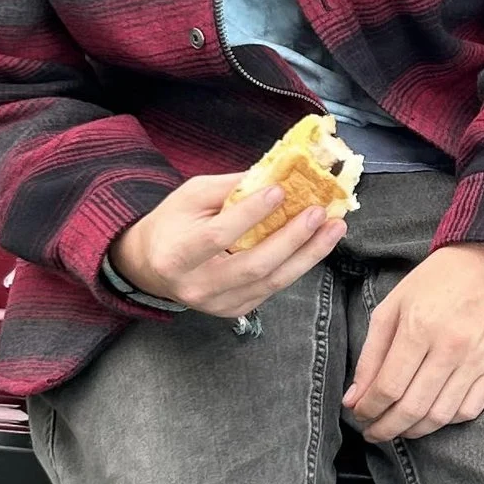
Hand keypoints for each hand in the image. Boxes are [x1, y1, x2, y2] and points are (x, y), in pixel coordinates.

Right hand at [112, 173, 340, 317]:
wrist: (150, 267)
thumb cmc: (172, 223)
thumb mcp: (191, 196)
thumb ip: (231, 187)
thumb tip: (277, 173)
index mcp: (177, 255)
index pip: (219, 235)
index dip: (251, 213)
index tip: (280, 190)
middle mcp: (197, 287)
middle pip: (253, 266)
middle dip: (292, 238)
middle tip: (319, 212)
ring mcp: (217, 304)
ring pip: (271, 282)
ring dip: (308, 254)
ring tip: (334, 228)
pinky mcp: (234, 310)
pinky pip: (272, 288)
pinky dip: (298, 265)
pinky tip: (316, 244)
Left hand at [344, 243, 483, 440]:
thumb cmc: (431, 284)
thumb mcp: (391, 309)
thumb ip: (371, 357)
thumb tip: (354, 400)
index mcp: (419, 326)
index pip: (388, 387)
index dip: (369, 409)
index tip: (359, 415)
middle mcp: (451, 345)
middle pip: (413, 407)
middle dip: (387, 428)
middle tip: (373, 433)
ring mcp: (479, 358)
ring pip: (441, 416)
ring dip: (414, 430)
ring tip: (398, 428)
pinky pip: (469, 409)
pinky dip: (445, 421)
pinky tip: (429, 416)